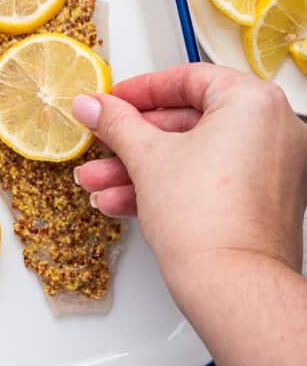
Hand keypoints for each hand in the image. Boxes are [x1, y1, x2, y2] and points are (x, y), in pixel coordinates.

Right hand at [72, 64, 306, 304]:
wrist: (232, 286)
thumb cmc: (207, 221)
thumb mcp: (146, 158)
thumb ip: (116, 123)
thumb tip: (93, 106)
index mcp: (254, 102)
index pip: (188, 79)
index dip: (140, 91)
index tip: (111, 101)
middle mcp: (273, 129)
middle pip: (189, 121)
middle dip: (132, 140)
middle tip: (101, 141)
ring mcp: (273, 168)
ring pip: (194, 156)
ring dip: (140, 169)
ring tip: (100, 182)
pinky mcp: (263, 202)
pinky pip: (210, 181)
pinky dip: (169, 187)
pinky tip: (125, 201)